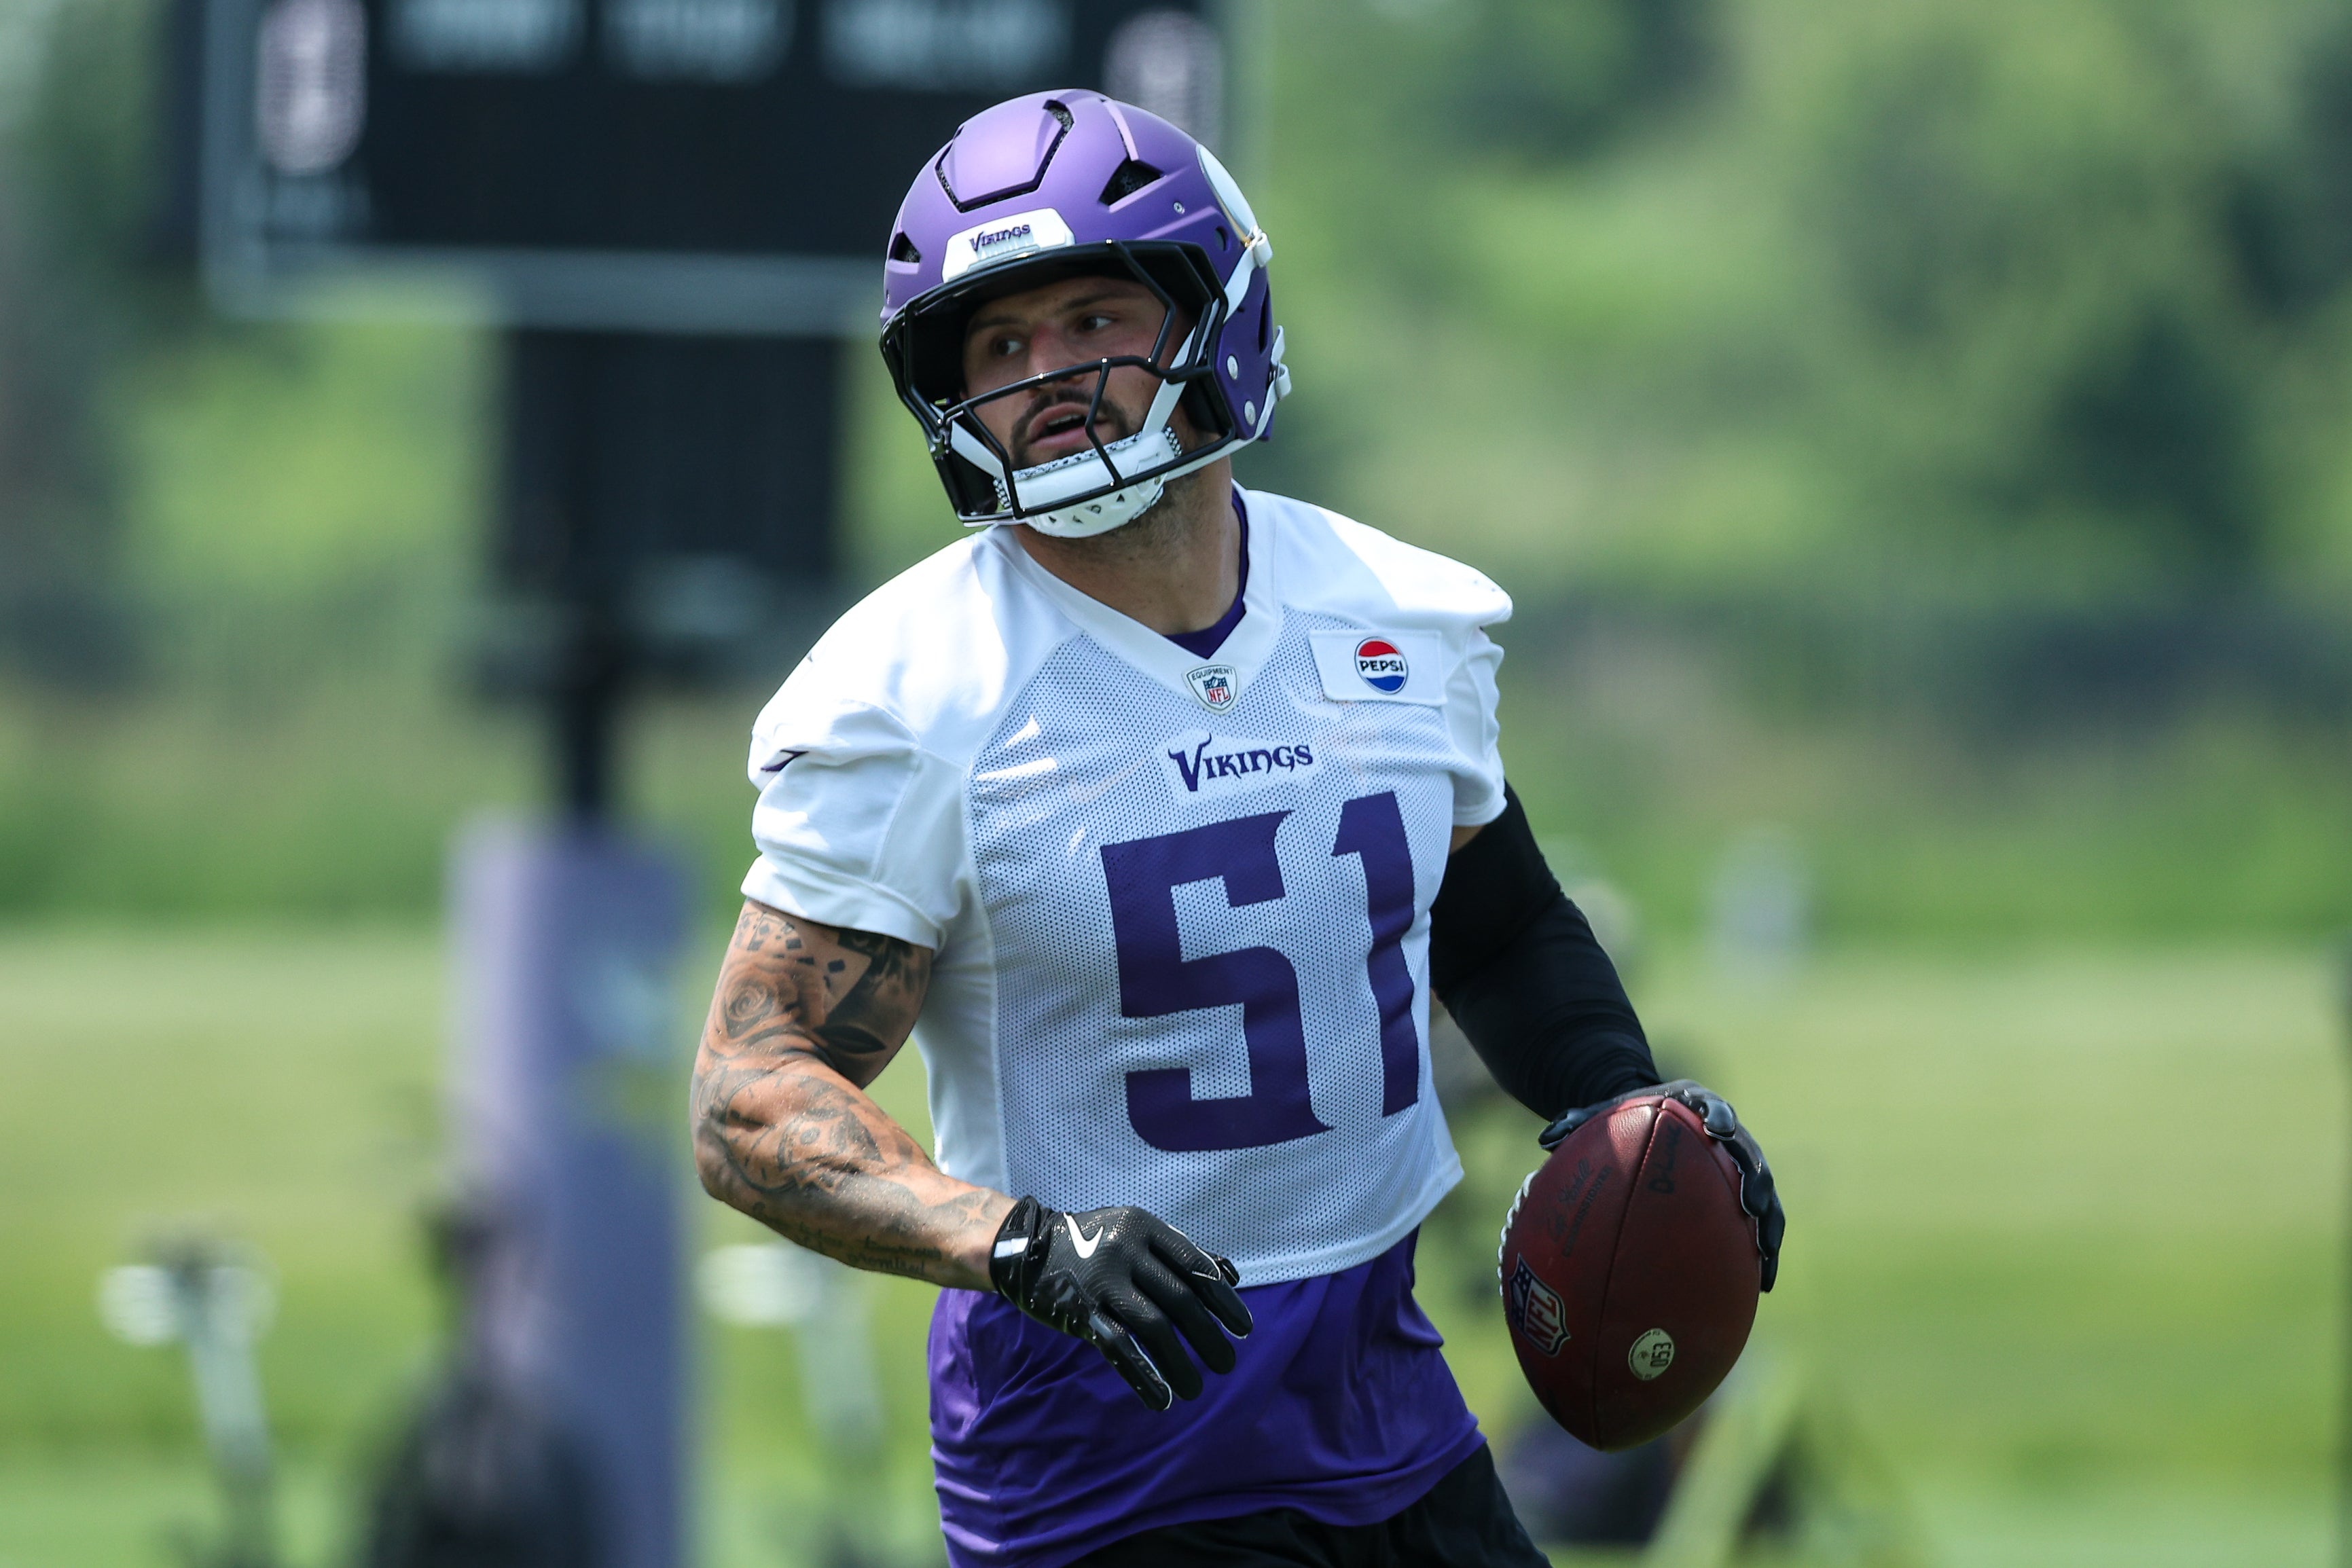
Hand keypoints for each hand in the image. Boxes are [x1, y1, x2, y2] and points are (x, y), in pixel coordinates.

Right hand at [988, 1198, 1253, 1409]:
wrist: (1026, 1247)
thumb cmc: (1093, 1241)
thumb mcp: (1135, 1232)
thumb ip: (1179, 1252)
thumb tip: (1231, 1277)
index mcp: (1144, 1228)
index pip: (1195, 1267)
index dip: (1223, 1301)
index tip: (1244, 1329)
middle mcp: (1126, 1250)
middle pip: (1180, 1301)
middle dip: (1209, 1337)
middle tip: (1227, 1364)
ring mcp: (1101, 1281)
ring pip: (1154, 1328)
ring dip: (1180, 1363)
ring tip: (1197, 1389)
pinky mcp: (1080, 1310)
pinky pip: (1118, 1348)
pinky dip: (1143, 1376)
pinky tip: (1161, 1398)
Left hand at [1541, 1080, 1785, 1291]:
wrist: (1649, 1114)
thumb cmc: (1624, 1115)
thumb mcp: (1601, 1114)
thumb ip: (1577, 1123)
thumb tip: (1545, 1139)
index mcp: (1694, 1105)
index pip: (1713, 1106)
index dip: (1719, 1116)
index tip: (1718, 1129)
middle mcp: (1726, 1132)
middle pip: (1748, 1154)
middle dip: (1753, 1177)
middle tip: (1750, 1203)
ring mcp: (1738, 1163)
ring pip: (1763, 1192)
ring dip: (1767, 1220)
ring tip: (1765, 1252)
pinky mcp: (1743, 1192)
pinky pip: (1760, 1222)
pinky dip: (1763, 1247)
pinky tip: (1762, 1283)